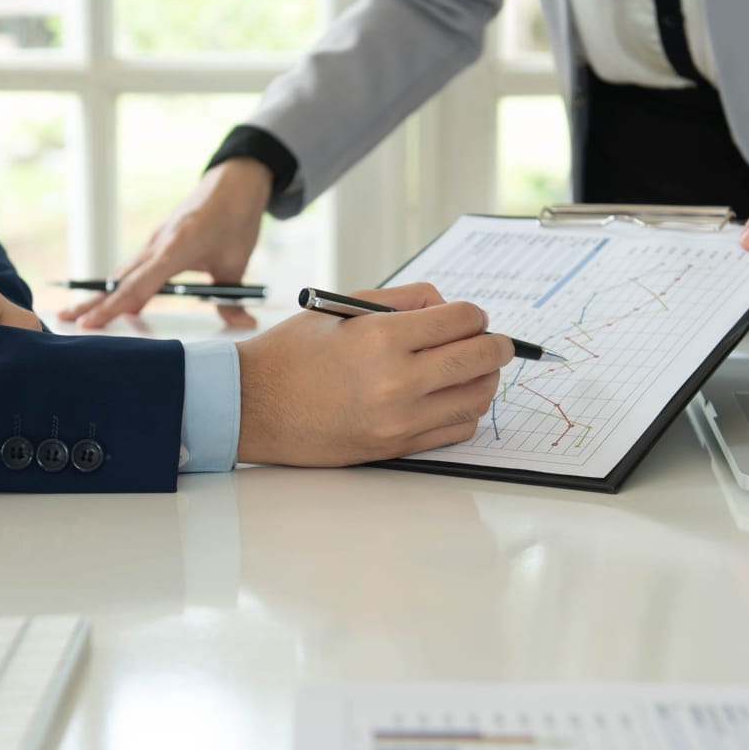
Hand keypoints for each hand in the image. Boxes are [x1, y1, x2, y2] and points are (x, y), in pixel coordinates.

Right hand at [61, 158, 270, 329]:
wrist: (233, 182)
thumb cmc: (236, 218)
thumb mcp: (237, 261)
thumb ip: (231, 297)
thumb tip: (241, 324)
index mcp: (175, 248)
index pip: (138, 286)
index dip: (113, 307)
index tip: (89, 323)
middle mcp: (157, 244)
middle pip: (118, 280)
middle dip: (91, 302)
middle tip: (62, 319)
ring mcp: (154, 242)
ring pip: (121, 273)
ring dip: (99, 293)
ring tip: (74, 313)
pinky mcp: (157, 241)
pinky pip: (132, 267)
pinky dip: (117, 284)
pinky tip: (108, 298)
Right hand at [234, 282, 514, 465]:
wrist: (251, 406)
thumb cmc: (291, 353)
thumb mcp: (342, 308)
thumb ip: (403, 301)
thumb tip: (448, 307)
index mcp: (381, 338)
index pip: (463, 319)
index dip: (475, 314)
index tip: (471, 317)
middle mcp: (396, 382)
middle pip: (480, 359)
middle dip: (496, 346)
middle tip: (495, 343)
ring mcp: (398, 421)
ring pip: (477, 398)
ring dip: (484, 380)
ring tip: (471, 370)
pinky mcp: (395, 448)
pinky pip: (456, 430)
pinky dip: (464, 411)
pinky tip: (451, 398)